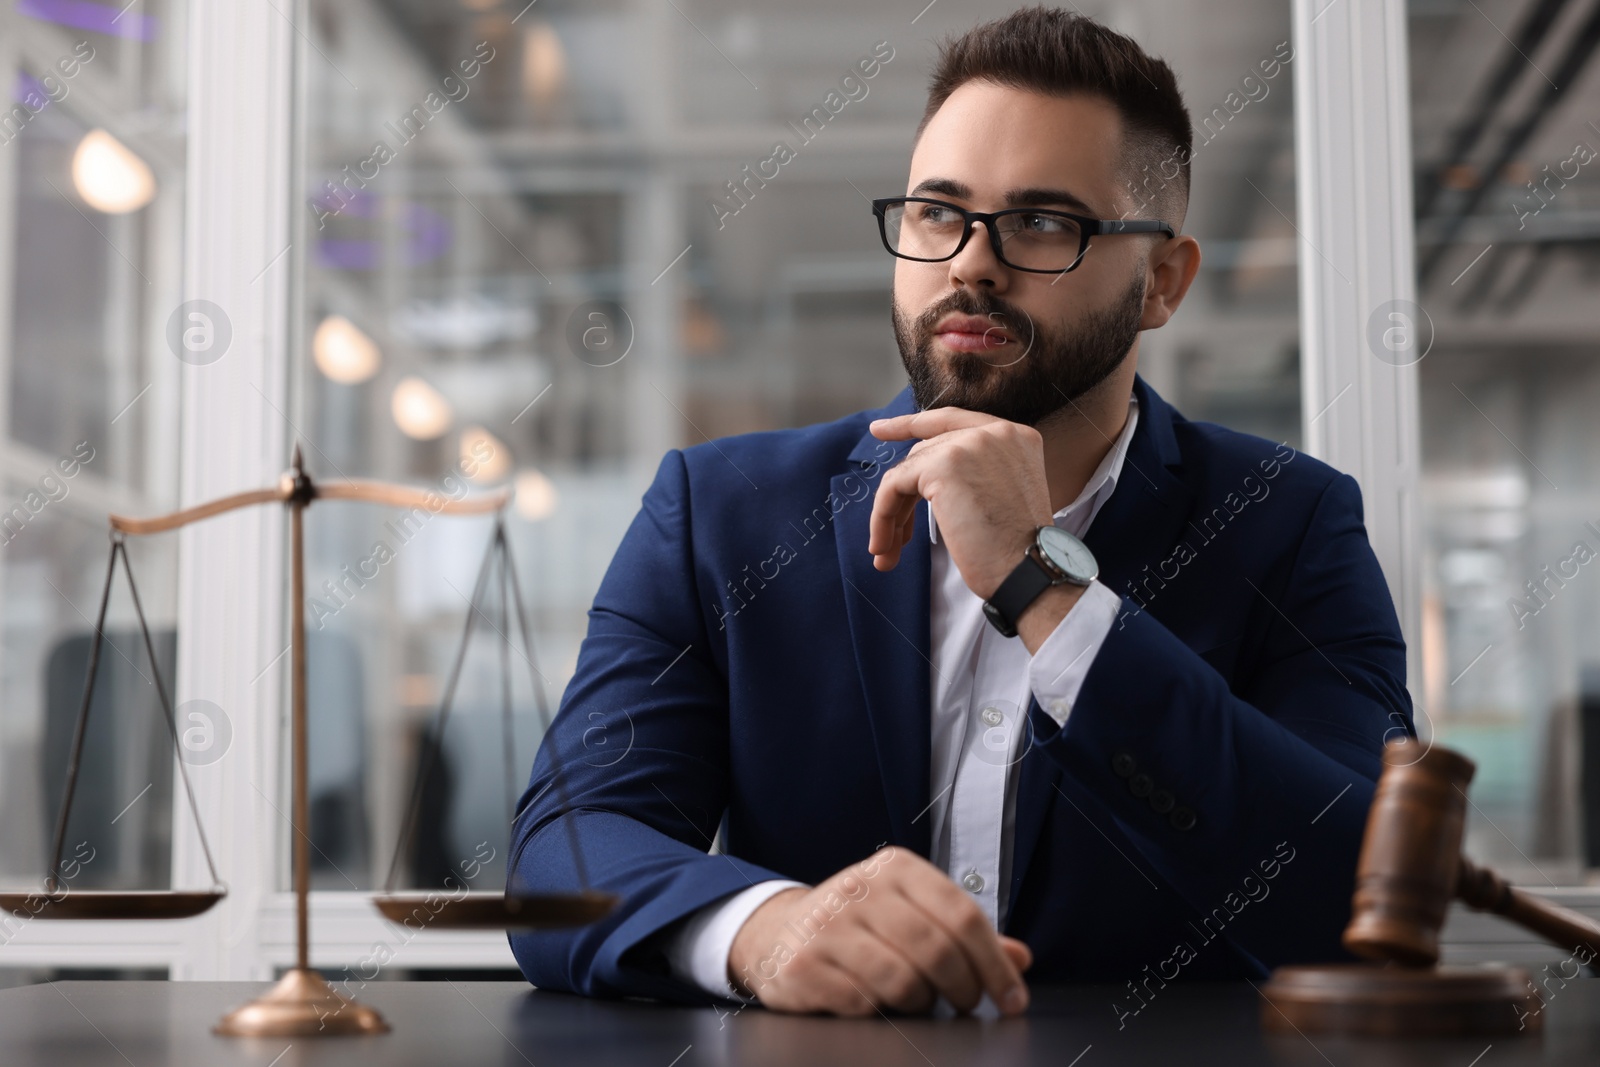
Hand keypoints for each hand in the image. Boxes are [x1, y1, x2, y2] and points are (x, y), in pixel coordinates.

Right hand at [727, 846, 1032, 1016]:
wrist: (776, 933)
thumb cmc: (858, 925)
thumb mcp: (911, 913)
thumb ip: (964, 935)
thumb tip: (1020, 958)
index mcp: (895, 868)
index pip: (962, 915)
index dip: (995, 964)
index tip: (1012, 998)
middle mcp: (859, 888)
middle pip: (938, 951)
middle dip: (965, 989)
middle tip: (967, 1004)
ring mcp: (827, 926)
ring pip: (903, 981)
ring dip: (922, 1003)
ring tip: (918, 999)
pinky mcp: (803, 965)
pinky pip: (864, 1004)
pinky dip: (881, 1012)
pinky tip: (877, 1002)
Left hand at [867, 408, 1051, 599]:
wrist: (1030, 571)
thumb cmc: (1018, 552)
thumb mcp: (1003, 496)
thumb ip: (974, 473)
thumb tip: (920, 475)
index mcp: (1015, 437)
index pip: (952, 420)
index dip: (912, 424)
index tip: (879, 429)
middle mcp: (995, 432)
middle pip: (926, 452)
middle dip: (903, 495)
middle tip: (891, 537)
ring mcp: (968, 444)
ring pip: (907, 472)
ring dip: (891, 514)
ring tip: (886, 551)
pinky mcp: (942, 465)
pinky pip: (894, 486)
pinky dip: (883, 516)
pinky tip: (884, 546)